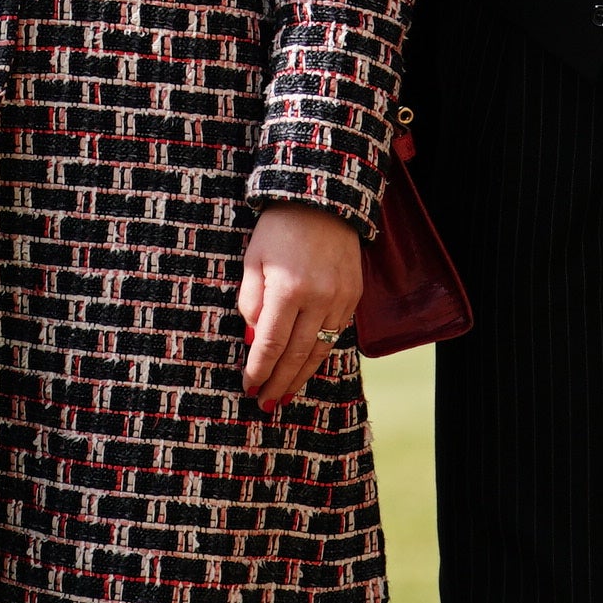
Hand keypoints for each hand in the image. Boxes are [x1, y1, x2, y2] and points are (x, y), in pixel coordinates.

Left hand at [237, 202, 364, 411]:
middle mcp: (318, 298)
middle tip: (265, 403)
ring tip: (284, 395)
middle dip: (279, 382)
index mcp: (288, 288)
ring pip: (319, 350)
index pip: (271, 343)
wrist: (322, 199)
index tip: (248, 385)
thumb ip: (251, 302)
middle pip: (296, 354)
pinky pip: (335, 335)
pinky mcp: (354, 297)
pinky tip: (305, 367)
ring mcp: (341, 300)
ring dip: (300, 376)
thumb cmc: (278, 228)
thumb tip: (254, 340)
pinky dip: (319, 354)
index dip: (259, 369)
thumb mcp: (254, 260)